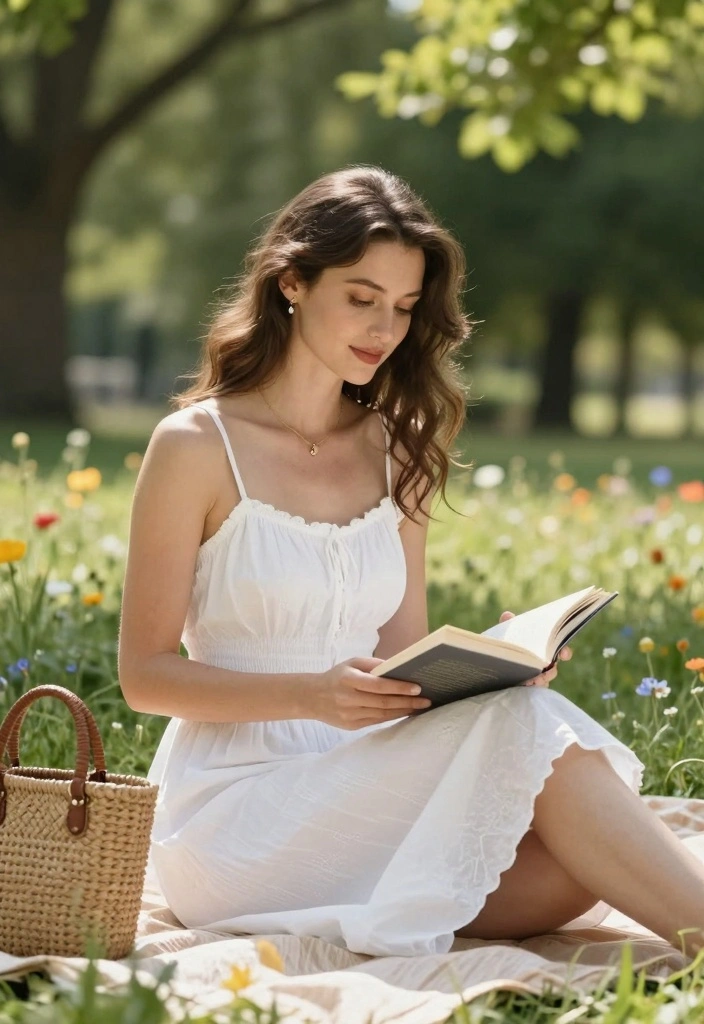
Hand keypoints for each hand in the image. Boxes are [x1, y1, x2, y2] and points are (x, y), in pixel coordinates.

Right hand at [303, 658, 431, 729]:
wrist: (312, 697)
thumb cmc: (337, 676)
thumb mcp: (352, 662)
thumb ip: (374, 664)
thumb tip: (398, 668)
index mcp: (348, 680)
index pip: (378, 685)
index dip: (398, 687)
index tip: (417, 688)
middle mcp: (348, 699)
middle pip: (383, 702)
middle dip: (407, 702)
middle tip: (426, 700)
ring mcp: (350, 715)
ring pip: (382, 714)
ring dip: (403, 711)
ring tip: (420, 707)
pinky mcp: (352, 726)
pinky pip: (376, 721)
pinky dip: (392, 717)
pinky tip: (404, 712)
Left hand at [499, 610, 572, 687]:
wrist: (493, 660)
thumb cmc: (505, 644)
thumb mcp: (505, 633)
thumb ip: (507, 625)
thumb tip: (507, 615)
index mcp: (541, 649)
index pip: (559, 651)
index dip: (565, 652)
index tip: (565, 654)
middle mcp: (541, 664)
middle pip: (552, 670)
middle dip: (549, 672)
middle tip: (543, 673)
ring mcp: (535, 677)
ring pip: (543, 681)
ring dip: (539, 681)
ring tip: (530, 681)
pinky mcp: (526, 687)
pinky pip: (532, 691)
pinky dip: (529, 689)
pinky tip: (522, 687)